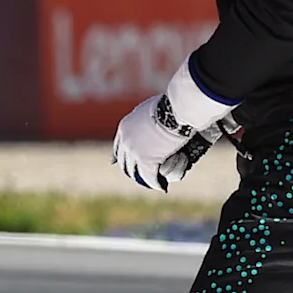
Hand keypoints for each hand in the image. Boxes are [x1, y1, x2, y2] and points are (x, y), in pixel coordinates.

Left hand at [111, 60, 234, 191]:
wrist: (176, 110)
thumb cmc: (171, 105)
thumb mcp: (152, 108)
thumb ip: (149, 116)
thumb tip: (160, 115)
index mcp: (125, 127)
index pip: (118, 145)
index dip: (118, 156)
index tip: (116, 162)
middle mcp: (126, 140)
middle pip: (124, 161)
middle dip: (131, 169)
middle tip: (140, 175)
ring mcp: (135, 152)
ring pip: (135, 172)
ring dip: (144, 178)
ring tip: (153, 183)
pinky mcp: (147, 161)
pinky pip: (150, 177)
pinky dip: (156, 183)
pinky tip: (163, 187)